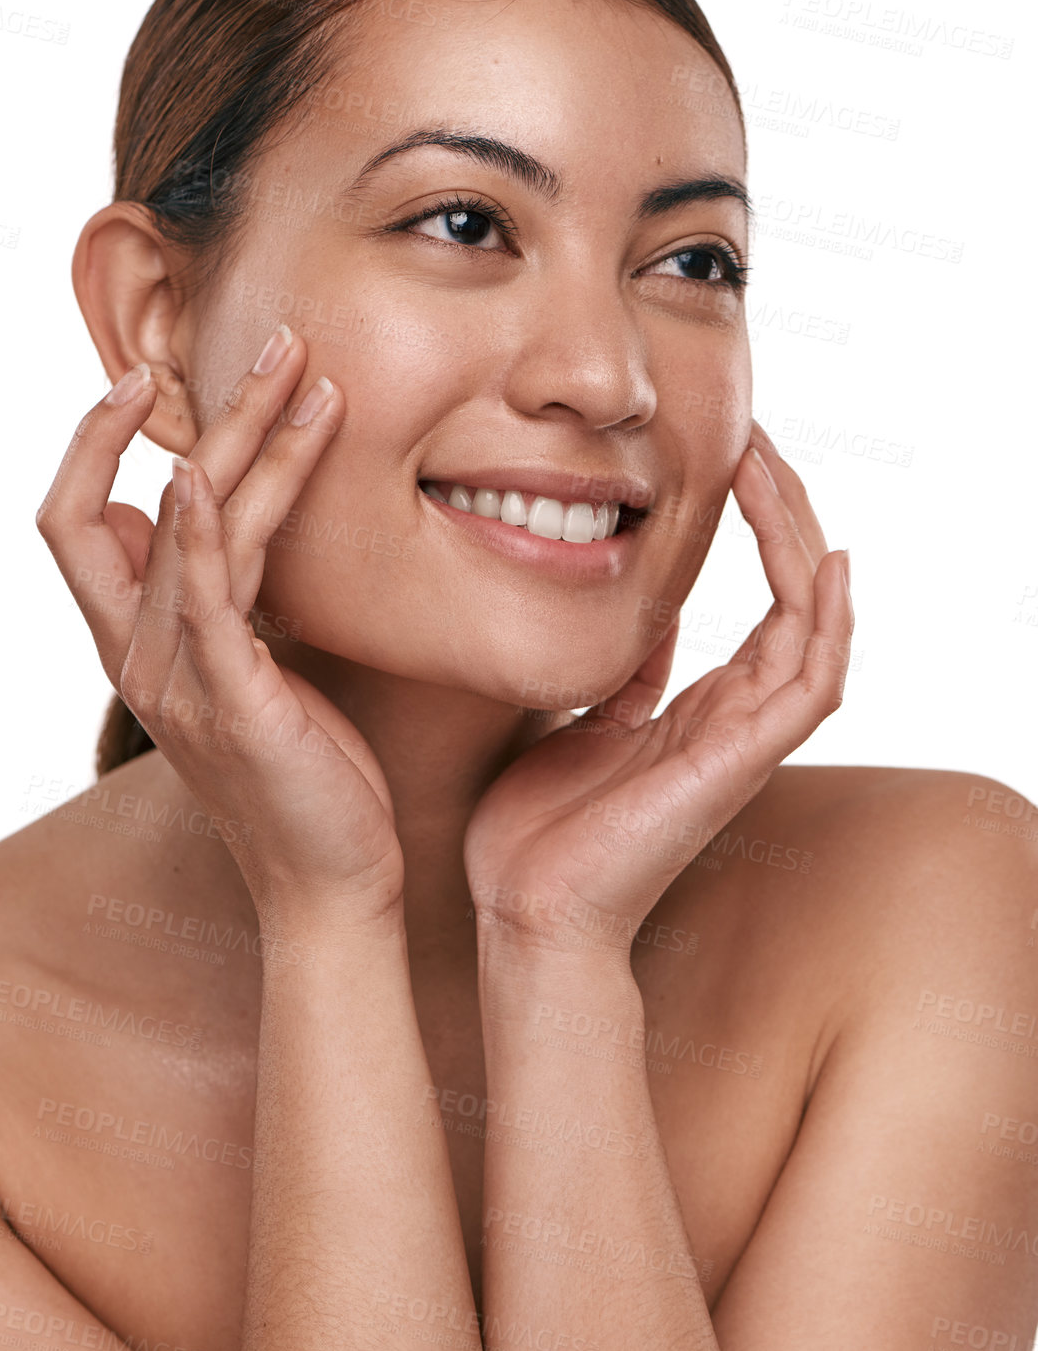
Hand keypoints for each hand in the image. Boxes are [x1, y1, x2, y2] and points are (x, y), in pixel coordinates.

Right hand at [35, 332, 404, 927]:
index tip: (151, 377)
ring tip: (307, 374)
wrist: (330, 880)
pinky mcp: (229, 703)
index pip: (73, 519)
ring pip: (186, 532)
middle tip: (276, 338)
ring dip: (244, 442)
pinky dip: (195, 533)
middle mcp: (138, 656)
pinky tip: (198, 475)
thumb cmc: (306, 771)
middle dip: (204, 412)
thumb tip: (198, 520)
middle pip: (132, 502)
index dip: (94, 442)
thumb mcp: (252, 667)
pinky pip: (202, 601)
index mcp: (138, 643)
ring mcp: (176, 681)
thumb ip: (222, 597)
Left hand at [463, 422, 852, 957]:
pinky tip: (825, 560)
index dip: (761, 527)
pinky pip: (811, 686)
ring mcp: (744, 743)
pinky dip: (828, 623)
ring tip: (774, 469)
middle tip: (759, 439)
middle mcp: (736, 720)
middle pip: (798, 600)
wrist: (523, 911)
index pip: (765, 602)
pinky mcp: (737, 765)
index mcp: (703, 710)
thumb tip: (640, 622)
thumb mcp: (578, 723)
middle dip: (785, 514)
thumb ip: (623, 676)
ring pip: (815, 628)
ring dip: (803, 543)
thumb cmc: (541, 830)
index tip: (735, 455)